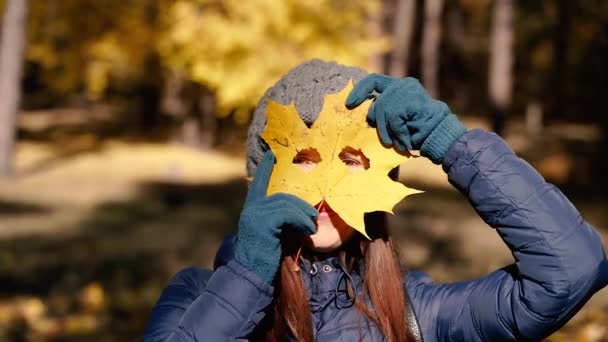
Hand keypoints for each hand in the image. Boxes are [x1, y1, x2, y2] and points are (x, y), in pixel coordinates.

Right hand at [235, 151, 317, 283]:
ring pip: (287, 204)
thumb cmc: (267, 257)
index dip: (265, 170)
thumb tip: (302, 211)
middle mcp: (252, 208)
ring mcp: (255, 214)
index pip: (259, 184)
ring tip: (312, 227)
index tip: (271, 155)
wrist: (252, 275)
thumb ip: (281, 219)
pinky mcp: (262, 222)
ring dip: (304, 215)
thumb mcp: (276, 233)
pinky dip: (300, 220)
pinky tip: (307, 230)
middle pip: (282, 197)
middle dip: (301, 206)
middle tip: (313, 217)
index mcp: (252, 209)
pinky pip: (287, 214)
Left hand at [346, 74, 465, 163]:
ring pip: (383, 112)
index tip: (349, 104)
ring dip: (389, 132)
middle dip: (379, 124)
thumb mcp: (397, 116)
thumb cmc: (418, 130)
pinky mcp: (408, 101)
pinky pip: (393, 121)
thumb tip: (365, 113)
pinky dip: (398, 134)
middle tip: (387, 139)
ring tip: (398, 142)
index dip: (359, 91)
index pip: (373, 81)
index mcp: (399, 85)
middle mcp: (402, 84)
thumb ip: (384, 110)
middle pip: (377, 104)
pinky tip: (405, 141)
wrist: (440, 134)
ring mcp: (405, 91)